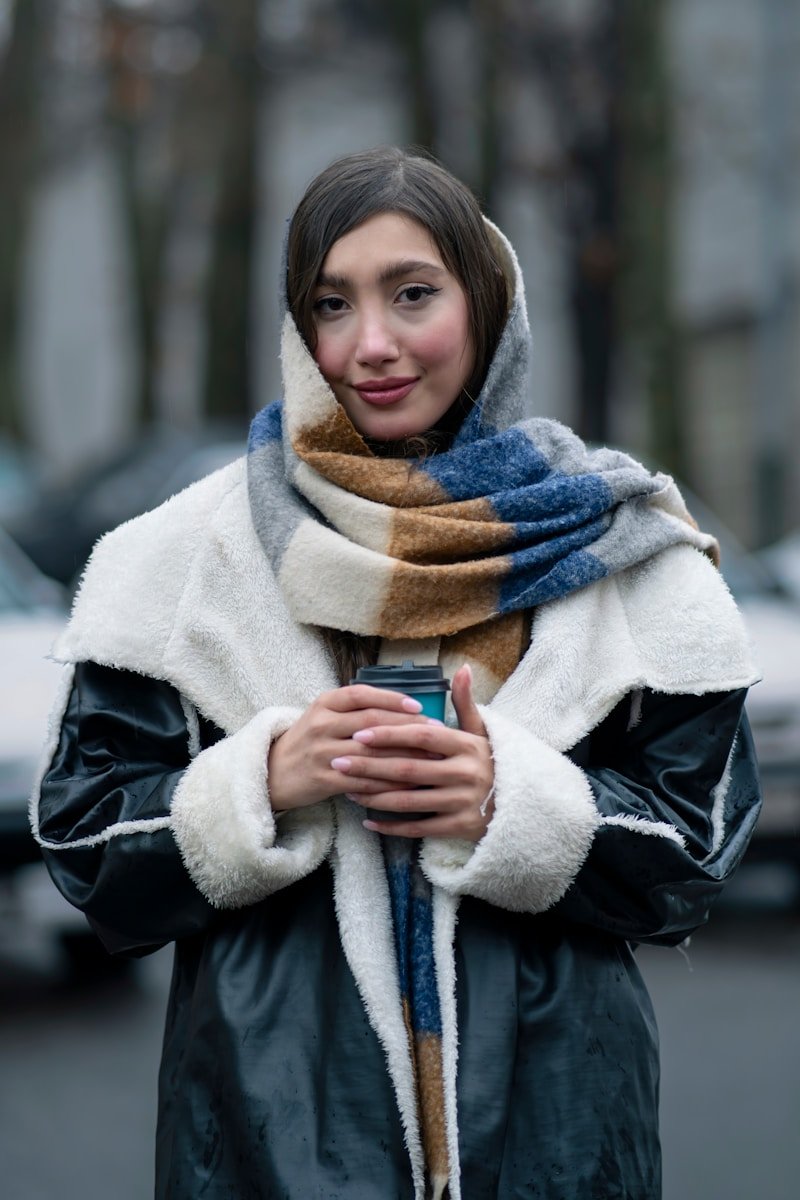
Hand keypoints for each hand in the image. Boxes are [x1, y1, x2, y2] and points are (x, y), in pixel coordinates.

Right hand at [267, 684, 439, 812]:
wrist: (273, 773)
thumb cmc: (309, 741)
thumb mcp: (325, 715)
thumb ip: (356, 708)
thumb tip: (403, 705)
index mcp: (325, 703)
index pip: (362, 695)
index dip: (392, 698)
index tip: (418, 705)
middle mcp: (322, 724)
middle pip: (372, 721)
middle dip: (407, 726)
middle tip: (435, 731)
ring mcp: (322, 752)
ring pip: (372, 751)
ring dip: (405, 754)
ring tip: (431, 757)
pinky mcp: (324, 778)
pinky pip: (364, 779)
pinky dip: (388, 781)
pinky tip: (409, 783)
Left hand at [334, 665, 494, 842]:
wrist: (520, 803)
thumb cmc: (491, 761)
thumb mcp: (481, 731)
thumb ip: (465, 702)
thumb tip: (461, 667)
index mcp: (467, 746)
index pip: (421, 736)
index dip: (389, 734)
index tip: (359, 733)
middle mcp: (464, 773)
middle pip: (407, 769)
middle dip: (368, 766)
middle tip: (338, 761)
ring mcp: (461, 802)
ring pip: (408, 800)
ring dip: (374, 796)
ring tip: (347, 789)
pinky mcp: (458, 827)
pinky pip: (418, 827)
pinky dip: (392, 826)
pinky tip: (369, 820)